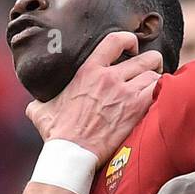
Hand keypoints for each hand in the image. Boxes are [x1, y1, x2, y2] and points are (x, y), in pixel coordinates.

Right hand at [26, 31, 161, 162]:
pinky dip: (160, 94)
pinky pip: (158, 91)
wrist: (71, 153)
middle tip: (148, 72)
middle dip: (151, 63)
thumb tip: (34, 104)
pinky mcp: (135, 110)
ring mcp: (125, 93)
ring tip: (151, 89)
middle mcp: (110, 77)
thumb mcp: (41, 110)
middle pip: (146, 57)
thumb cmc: (57, 133)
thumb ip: (40, 101)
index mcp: (89, 70)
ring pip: (155, 74)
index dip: (130, 40)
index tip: (132, 48)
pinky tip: (155, 101)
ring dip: (156, 81)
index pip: (116, 40)